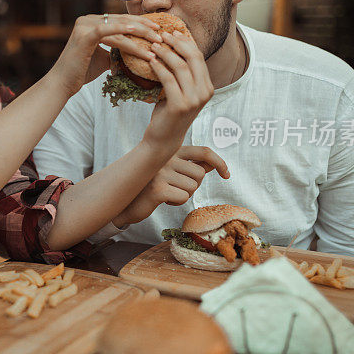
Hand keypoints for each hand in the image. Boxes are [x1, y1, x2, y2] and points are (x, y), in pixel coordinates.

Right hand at [49, 14, 162, 96]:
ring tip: (156, 41)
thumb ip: (115, 52)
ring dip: (140, 34)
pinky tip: (138, 35)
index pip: (121, 20)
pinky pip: (107, 30)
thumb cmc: (81, 72)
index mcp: (92, 23)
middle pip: (122, 20)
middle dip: (144, 27)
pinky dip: (123, 31)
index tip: (157, 31)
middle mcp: (87, 19)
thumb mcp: (102, 58)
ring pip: (118, 26)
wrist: (62, 84)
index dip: (140, 24)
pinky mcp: (83, 35)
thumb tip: (134, 53)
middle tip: (162, 34)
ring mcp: (84, 25)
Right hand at [112, 146, 228, 227]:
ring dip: (184, 195)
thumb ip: (190, 166)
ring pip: (192, 187)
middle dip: (193, 185)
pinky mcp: (157, 188)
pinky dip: (176, 202)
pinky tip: (163, 200)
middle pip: (200, 173)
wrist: (127, 201)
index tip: (226, 174)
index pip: (203, 152)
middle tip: (177, 188)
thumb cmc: (151, 186)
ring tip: (168, 193)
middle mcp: (165, 157)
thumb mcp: (171, 172)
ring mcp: (160, 172)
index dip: (219, 162)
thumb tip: (211, 164)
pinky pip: (183, 197)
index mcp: (171, 151)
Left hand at [141, 30, 214, 153]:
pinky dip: (158, 67)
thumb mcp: (180, 91)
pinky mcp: (179, 105)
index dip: (186, 42)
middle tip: (161, 34)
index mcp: (208, 87)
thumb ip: (182, 74)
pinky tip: (150, 60)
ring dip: (165, 53)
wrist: (163, 138)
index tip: (172, 32)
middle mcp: (205, 92)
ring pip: (180, 67)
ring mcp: (193, 100)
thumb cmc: (169, 112)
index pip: (198, 57)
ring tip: (152, 45)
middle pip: (193, 58)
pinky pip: (168, 79)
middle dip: (176, 43)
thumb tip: (173, 45)